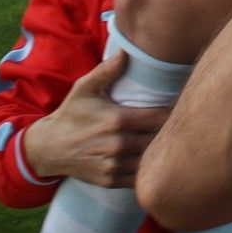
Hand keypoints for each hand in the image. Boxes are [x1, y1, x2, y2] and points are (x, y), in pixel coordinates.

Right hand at [20, 52, 169, 186]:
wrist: (49, 148)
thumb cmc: (72, 114)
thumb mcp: (85, 88)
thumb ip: (107, 70)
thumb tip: (126, 51)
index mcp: (118, 120)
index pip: (160, 117)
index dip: (174, 112)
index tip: (180, 106)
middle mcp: (119, 145)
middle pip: (159, 140)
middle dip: (171, 132)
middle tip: (181, 124)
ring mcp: (115, 165)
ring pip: (151, 160)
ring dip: (161, 152)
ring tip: (171, 143)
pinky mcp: (111, 181)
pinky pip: (139, 178)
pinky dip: (147, 170)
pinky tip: (153, 160)